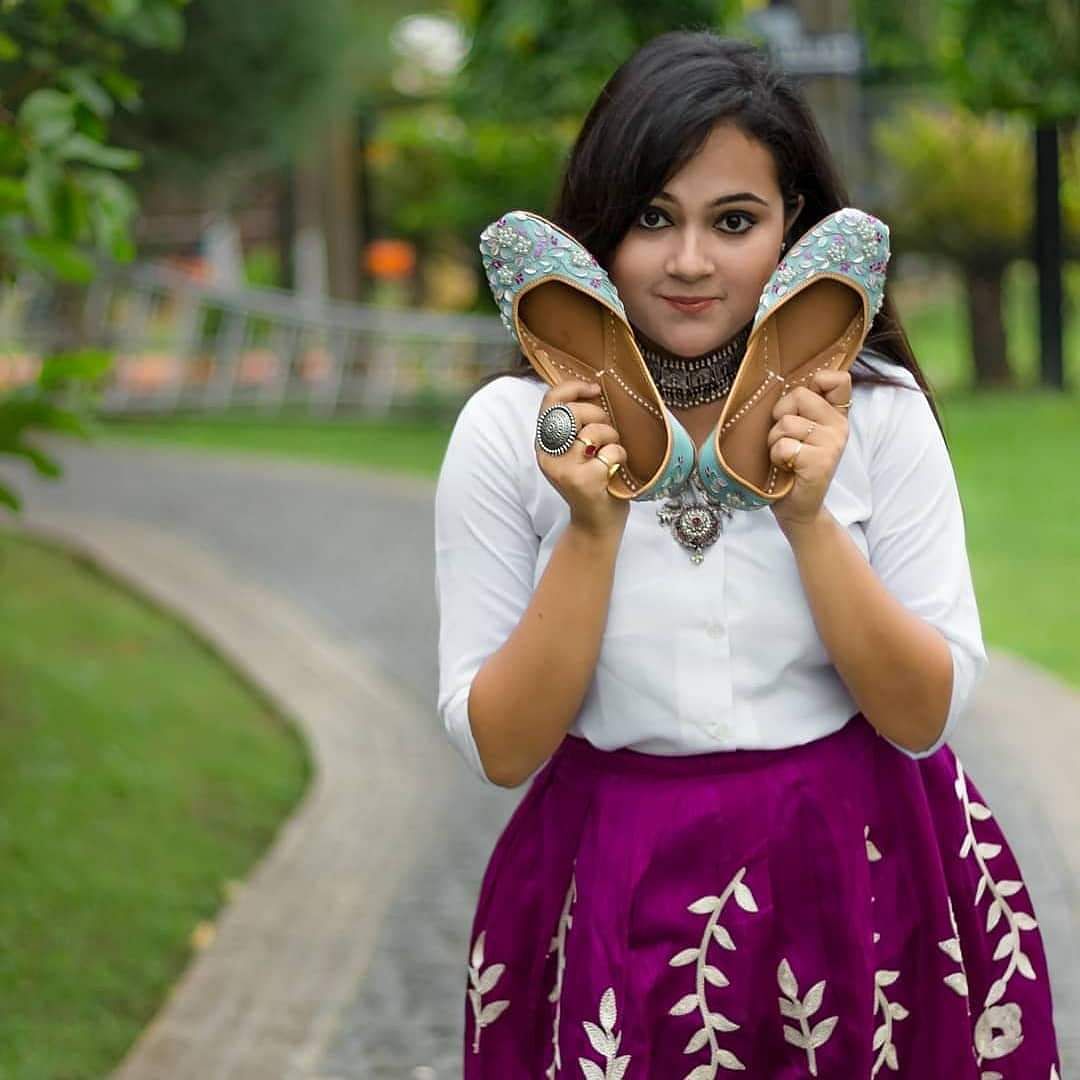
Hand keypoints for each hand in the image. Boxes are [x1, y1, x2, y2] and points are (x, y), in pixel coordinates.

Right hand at [535, 380, 629, 537]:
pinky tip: (615, 470)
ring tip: (612, 453)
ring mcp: (563, 470)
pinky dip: (620, 456)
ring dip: (612, 437)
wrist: (595, 523)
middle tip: (607, 432)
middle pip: (573, 412)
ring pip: (594, 432)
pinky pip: (610, 452)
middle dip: (598, 415)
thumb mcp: (577, 450)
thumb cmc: (593, 481)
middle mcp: (548, 456)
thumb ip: (577, 425)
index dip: (573, 388)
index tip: (594, 389)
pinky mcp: (582, 482)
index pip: (550, 401)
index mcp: (544, 444)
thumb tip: (593, 390)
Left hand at [767, 370, 851, 533]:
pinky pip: (784, 445)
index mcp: (835, 414)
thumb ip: (799, 407)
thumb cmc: (790, 465)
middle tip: (786, 439)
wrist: (797, 507)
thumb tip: (780, 378)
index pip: (837, 379)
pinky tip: (786, 468)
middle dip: (780, 417)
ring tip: (785, 456)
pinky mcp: (821, 462)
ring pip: (787, 422)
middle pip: (798, 395)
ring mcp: (833, 444)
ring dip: (775, 441)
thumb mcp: (797, 431)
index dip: (814, 382)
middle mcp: (839, 426)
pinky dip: (776, 457)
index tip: (801, 406)